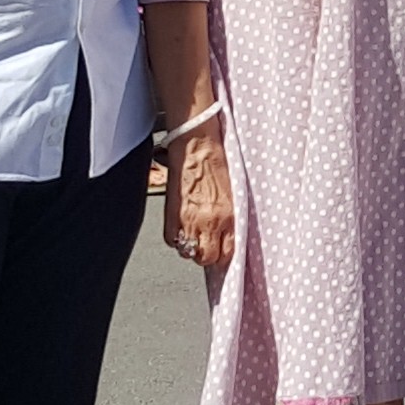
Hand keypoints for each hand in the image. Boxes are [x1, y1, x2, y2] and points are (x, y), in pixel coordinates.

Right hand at [164, 131, 234, 275]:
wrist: (195, 146)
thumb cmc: (216, 163)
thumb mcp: (233, 194)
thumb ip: (230, 219)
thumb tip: (228, 237)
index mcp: (227, 216)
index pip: (227, 254)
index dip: (224, 255)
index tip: (223, 252)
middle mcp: (207, 222)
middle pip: (206, 258)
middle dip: (208, 255)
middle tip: (209, 246)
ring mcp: (187, 220)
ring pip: (188, 252)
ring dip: (191, 247)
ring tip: (195, 235)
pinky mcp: (171, 215)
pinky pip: (171, 241)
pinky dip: (176, 238)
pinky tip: (182, 228)